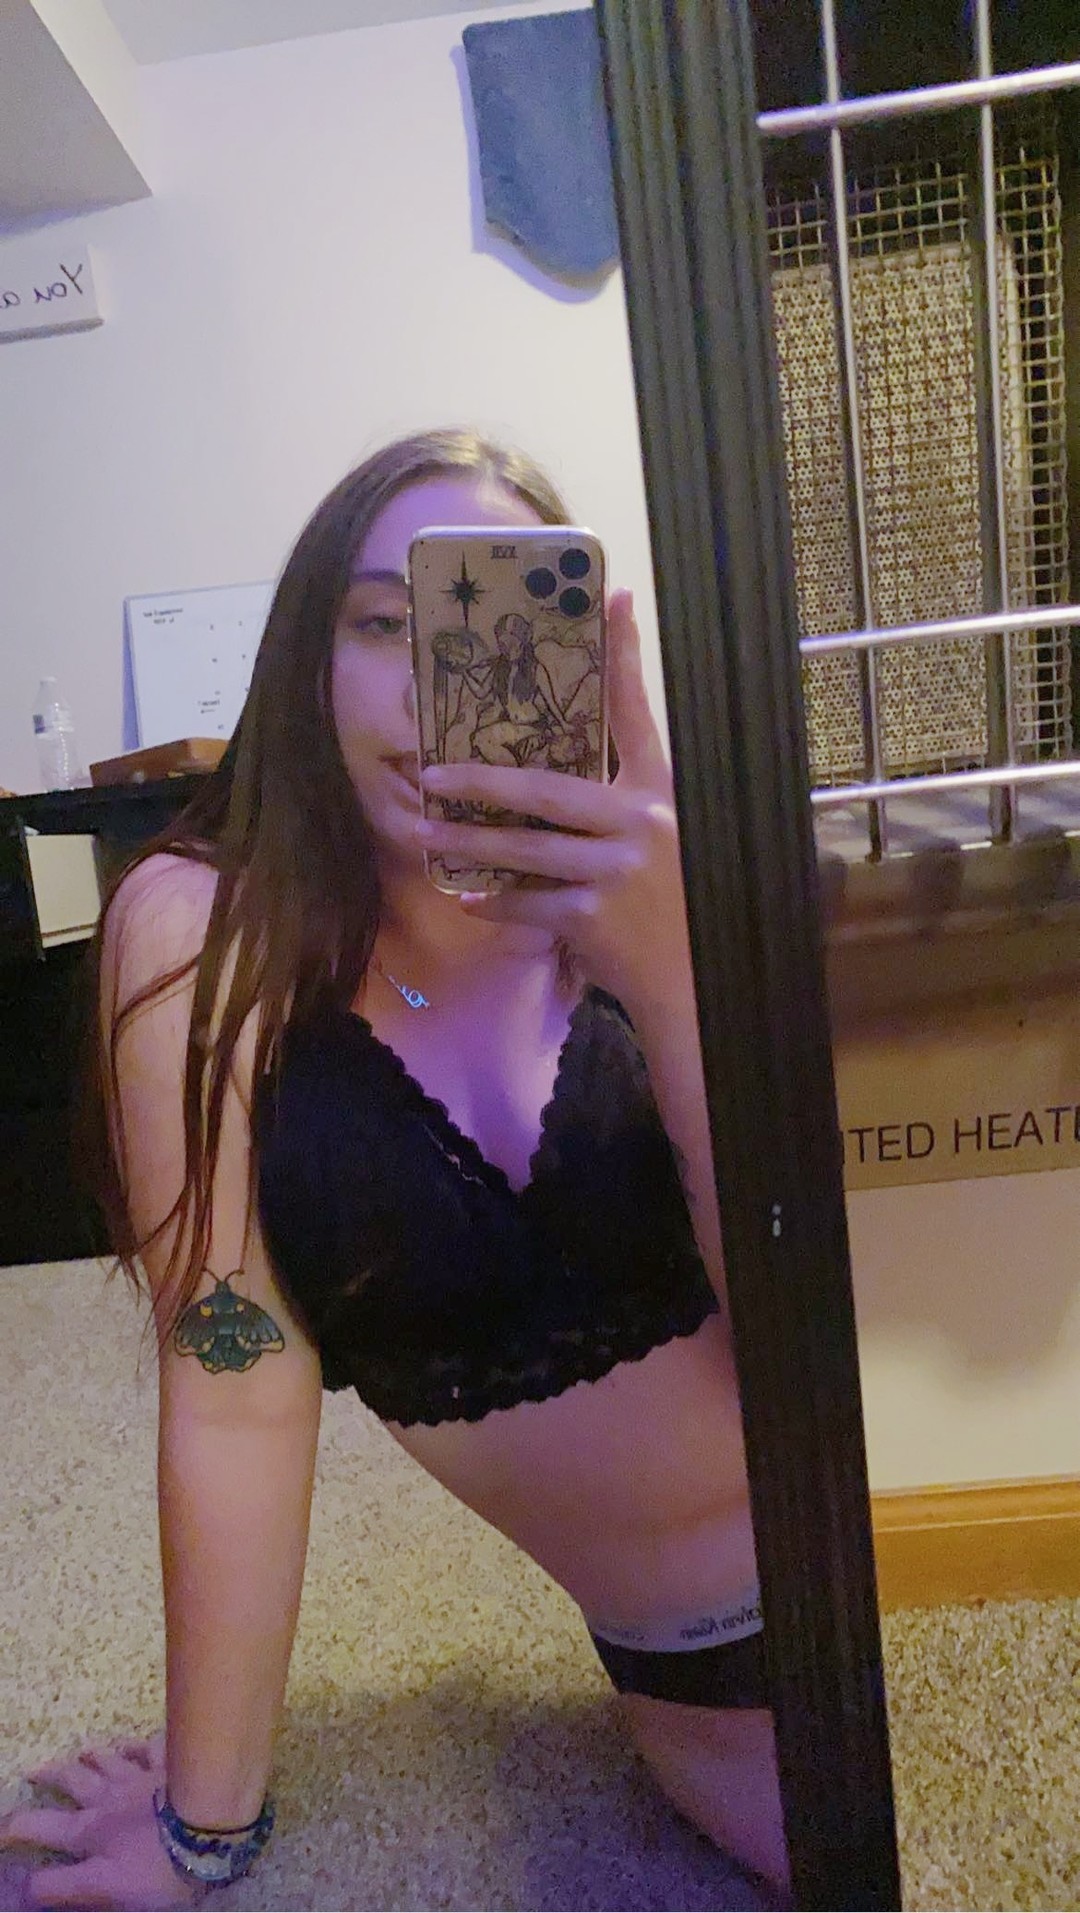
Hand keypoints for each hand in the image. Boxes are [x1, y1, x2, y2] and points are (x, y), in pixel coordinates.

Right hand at [0, 1735, 203, 1910]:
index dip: (15, 1830)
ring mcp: (139, 1776)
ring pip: (106, 1760)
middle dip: (49, 1777)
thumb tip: (25, 1890)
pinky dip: (137, 1747)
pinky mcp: (169, 1764)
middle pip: (71, 1783)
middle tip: (32, 1772)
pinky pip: (148, 1748)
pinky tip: (134, 1745)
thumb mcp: (107, 1892)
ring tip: (81, 1755)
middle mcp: (108, 1800)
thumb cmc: (161, 1868)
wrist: (211, 1823)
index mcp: (91, 1835)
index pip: (42, 1831)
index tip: (1, 1831)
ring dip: (90, 1757)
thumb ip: (67, 1890)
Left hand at [418, 590, 694, 1015]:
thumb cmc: (677, 909)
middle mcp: (642, 822)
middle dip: (483, 781)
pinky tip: (470, 900)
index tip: (612, 598)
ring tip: (427, 835)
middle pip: (547, 789)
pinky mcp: (595, 917)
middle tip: (432, 773)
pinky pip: (528, 902)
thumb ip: (622, 810)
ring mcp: (618, 871)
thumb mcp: (667, 843)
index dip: (624, 656)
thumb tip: (557, 790)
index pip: (636, 715)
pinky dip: (496, 902)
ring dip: (469, 844)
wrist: (698, 983)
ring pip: (524, 849)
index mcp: (660, 793)